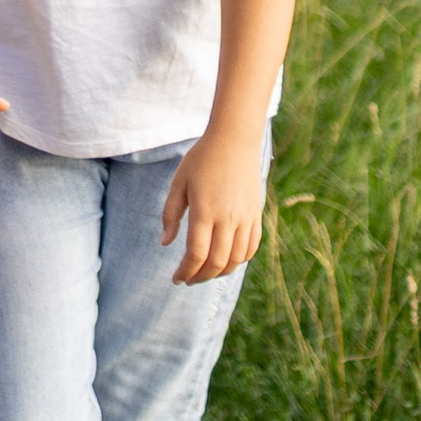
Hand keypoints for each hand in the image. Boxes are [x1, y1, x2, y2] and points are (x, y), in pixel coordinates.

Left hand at [162, 128, 265, 282]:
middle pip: (217, 263)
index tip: (176, 278)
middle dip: (200, 277)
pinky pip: (251, 247)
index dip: (186, 271)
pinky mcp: (256, 215)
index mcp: (205, 211)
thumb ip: (170, 214)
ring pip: (235, 259)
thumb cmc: (201, 159)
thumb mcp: (179, 183)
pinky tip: (226, 261)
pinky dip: (239, 260)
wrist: (234, 140)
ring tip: (205, 273)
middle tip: (188, 279)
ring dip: (219, 272)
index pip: (196, 254)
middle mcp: (228, 218)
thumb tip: (165, 243)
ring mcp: (245, 218)